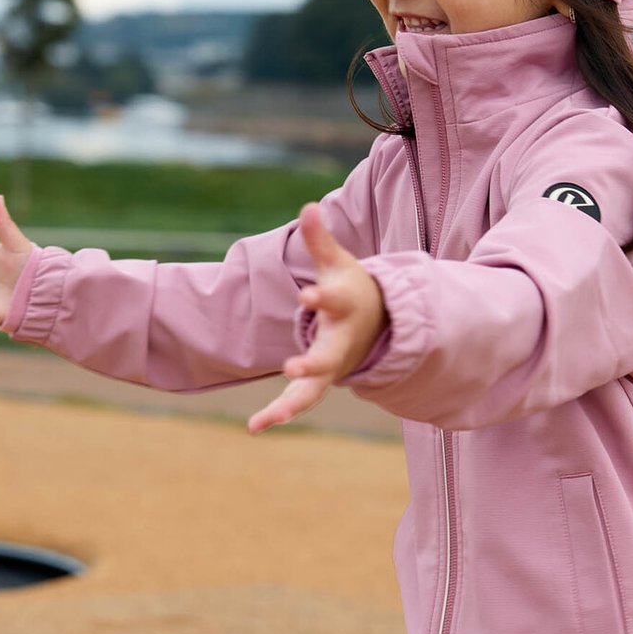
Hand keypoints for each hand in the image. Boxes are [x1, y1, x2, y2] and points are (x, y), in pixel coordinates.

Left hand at [247, 203, 385, 432]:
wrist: (379, 326)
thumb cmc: (352, 288)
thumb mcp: (337, 263)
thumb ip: (320, 240)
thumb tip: (308, 206)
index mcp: (345, 307)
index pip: (334, 301)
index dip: (321, 298)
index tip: (307, 296)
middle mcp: (340, 342)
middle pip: (327, 356)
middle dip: (311, 364)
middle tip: (292, 368)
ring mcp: (332, 366)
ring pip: (313, 390)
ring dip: (290, 404)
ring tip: (264, 420)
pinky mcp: (319, 383)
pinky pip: (299, 401)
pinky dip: (278, 414)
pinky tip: (253, 428)